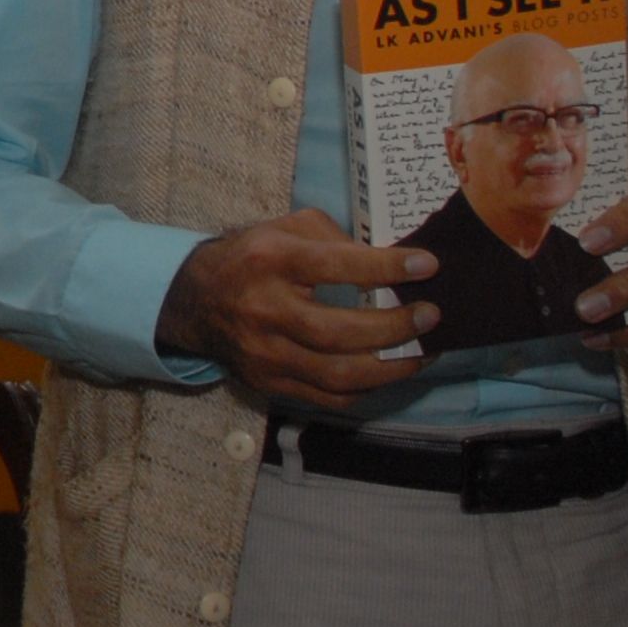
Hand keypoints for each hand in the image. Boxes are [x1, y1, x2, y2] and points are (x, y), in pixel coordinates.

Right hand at [154, 209, 436, 409]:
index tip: (428, 266)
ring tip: (423, 351)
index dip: (384, 268)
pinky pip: (329, 397)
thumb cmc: (253, 257)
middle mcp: (263, 310)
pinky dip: (368, 387)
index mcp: (268, 261)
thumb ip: (335, 239)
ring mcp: (264, 354)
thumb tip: (391, 263)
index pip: (332, 266)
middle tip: (431, 315)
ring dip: (392, 366)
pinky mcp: (270, 383)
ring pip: (338, 374)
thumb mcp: (286, 229)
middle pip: (338, 331)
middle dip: (395, 327)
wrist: (196, 301)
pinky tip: (390, 370)